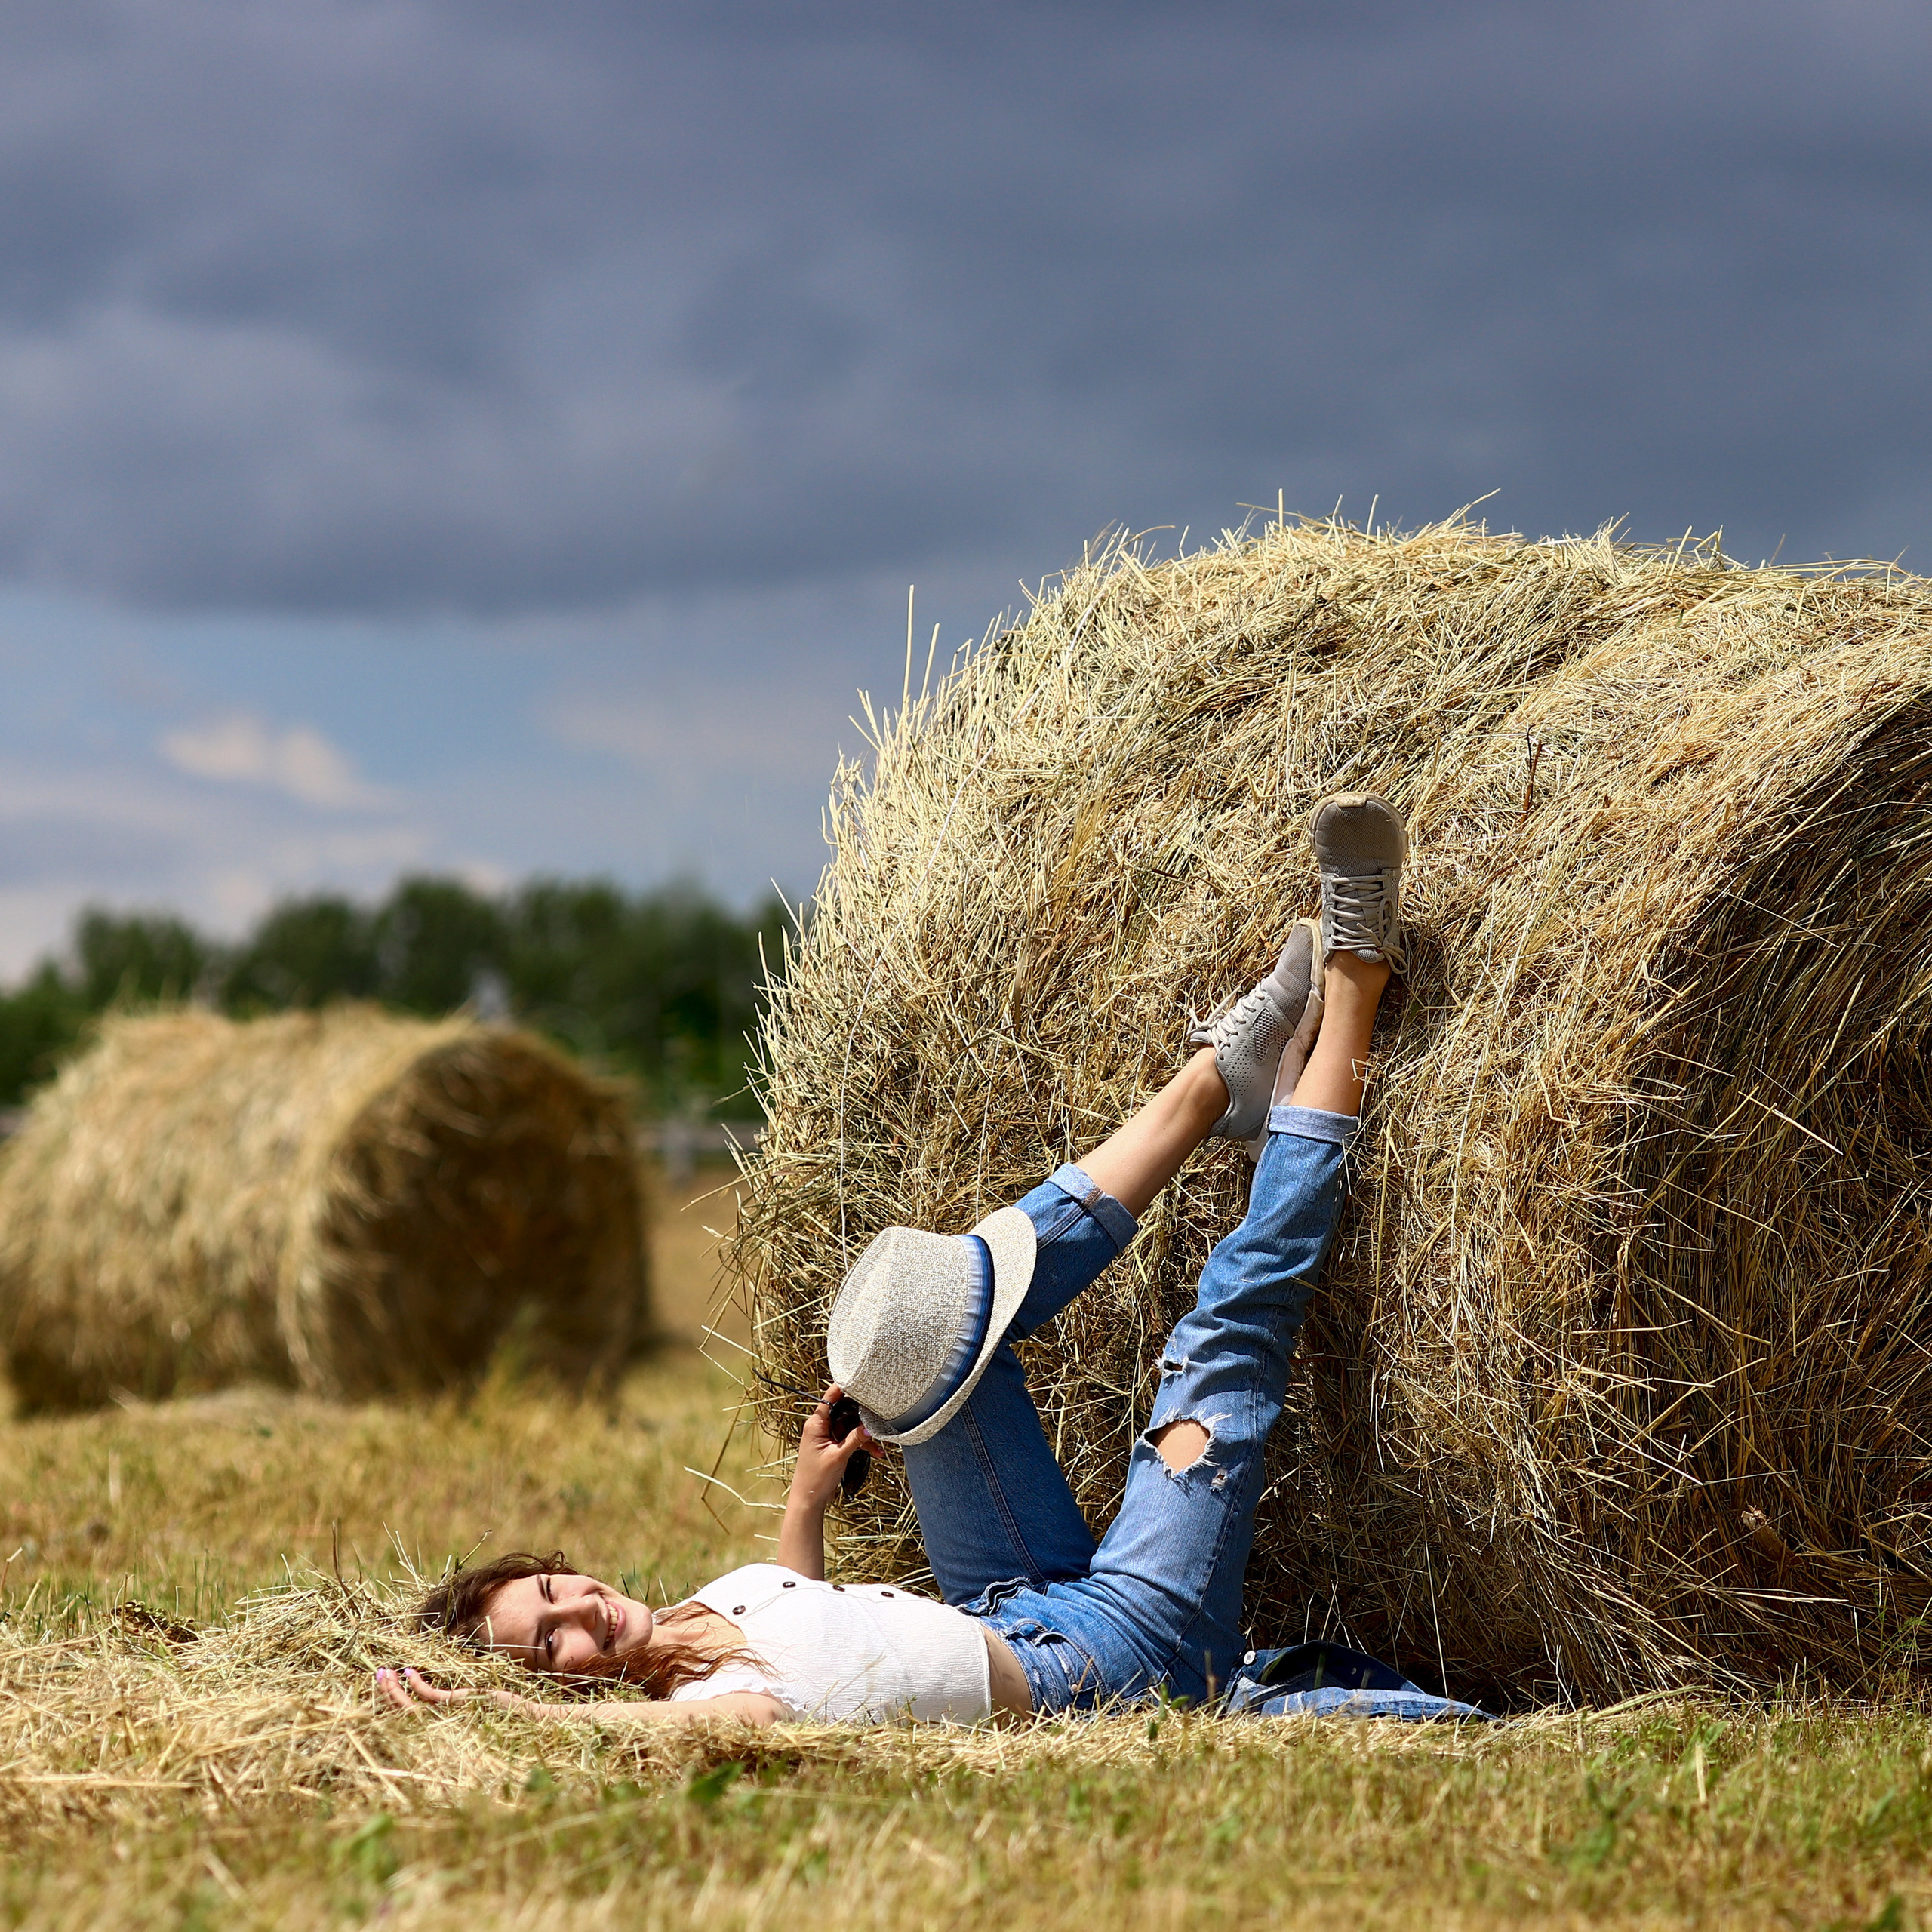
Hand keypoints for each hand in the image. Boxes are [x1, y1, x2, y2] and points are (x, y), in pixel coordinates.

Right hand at [373, 1666, 532, 1716]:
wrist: (528, 1720)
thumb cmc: (505, 1715)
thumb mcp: (475, 1707)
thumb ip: (456, 1703)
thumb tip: (442, 1691)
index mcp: (443, 1730)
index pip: (409, 1719)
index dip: (394, 1703)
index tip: (385, 1685)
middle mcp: (441, 1729)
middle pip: (403, 1714)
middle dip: (387, 1695)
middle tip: (377, 1676)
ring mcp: (448, 1719)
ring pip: (410, 1707)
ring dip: (394, 1690)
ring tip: (385, 1673)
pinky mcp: (458, 1705)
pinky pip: (430, 1696)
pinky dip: (417, 1685)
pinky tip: (410, 1672)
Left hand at [789, 1384, 876, 1514]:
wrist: (809, 1499)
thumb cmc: (816, 1478)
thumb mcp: (838, 1457)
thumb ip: (854, 1439)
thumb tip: (869, 1427)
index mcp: (816, 1424)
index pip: (830, 1397)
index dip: (844, 1388)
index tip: (860, 1381)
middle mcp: (821, 1426)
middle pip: (844, 1410)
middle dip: (862, 1414)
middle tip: (878, 1414)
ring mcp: (828, 1436)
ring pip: (850, 1426)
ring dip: (865, 1434)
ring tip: (880, 1443)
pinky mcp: (833, 1445)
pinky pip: (850, 1439)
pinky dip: (862, 1444)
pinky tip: (876, 1452)